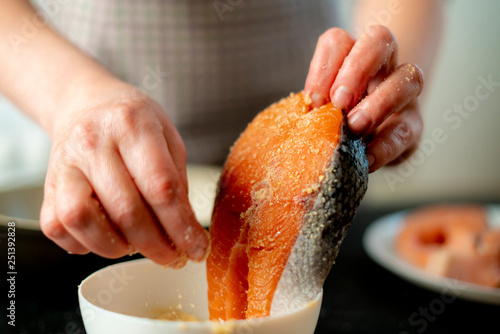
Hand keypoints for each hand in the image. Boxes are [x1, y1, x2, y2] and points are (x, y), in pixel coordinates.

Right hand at [40, 84, 209, 266]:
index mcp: (132, 126)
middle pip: (126, 211)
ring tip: (136, 245)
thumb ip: (177, 180)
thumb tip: (184, 231)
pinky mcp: (45, 186)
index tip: (197, 249)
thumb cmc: (132, 123)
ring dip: (116, 247)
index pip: (161, 187)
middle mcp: (93, 143)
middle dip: (156, 246)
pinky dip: (84, 244)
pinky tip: (106, 235)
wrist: (86, 104)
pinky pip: (59, 228)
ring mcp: (64, 164)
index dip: (181, 226)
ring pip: (83, 221)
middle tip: (172, 257)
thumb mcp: (167, 137)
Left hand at [305, 25, 423, 171]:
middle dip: (358, 69)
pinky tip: (367, 158)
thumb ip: (316, 109)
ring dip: (381, 102)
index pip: (338, 41)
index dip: (324, 67)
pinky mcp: (412, 125)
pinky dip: (386, 145)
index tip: (313, 101)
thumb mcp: (319, 111)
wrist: (364, 145)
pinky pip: (407, 128)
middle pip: (380, 40)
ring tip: (356, 127)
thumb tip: (306, 120)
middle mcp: (381, 65)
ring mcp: (403, 91)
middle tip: (339, 103)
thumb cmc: (332, 121)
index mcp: (349, 56)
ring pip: (409, 76)